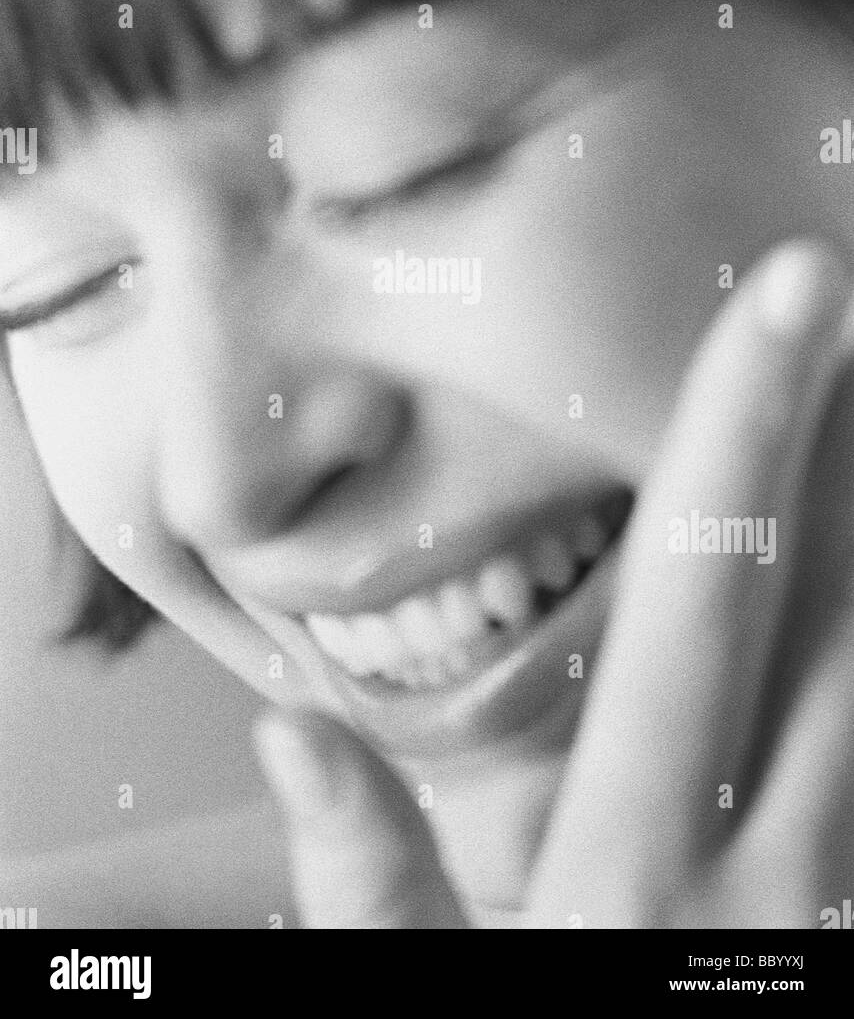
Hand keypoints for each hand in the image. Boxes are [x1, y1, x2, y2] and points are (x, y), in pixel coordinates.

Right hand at [255, 241, 853, 927]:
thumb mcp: (430, 995)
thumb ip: (363, 873)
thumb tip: (296, 728)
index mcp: (637, 854)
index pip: (701, 589)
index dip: (743, 427)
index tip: (788, 296)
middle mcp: (775, 856)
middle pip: (833, 593)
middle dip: (841, 426)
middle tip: (837, 291)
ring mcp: (848, 884)